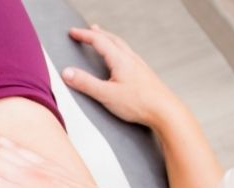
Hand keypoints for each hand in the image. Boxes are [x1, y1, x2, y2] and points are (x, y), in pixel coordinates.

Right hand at [62, 25, 180, 127]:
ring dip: (109, 39)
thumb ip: (86, 83)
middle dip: (96, 33)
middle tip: (86, 30)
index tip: (73, 32)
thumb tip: (68, 73)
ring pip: (121, 46)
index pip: (99, 41)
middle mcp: (131, 59)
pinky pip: (128, 55)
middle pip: (112, 39)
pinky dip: (118, 50)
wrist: (165, 111)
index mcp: (120, 60)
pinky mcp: (143, 74)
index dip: (84, 35)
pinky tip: (119, 59)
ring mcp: (139, 66)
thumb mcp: (106, 94)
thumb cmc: (140, 103)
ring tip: (102, 38)